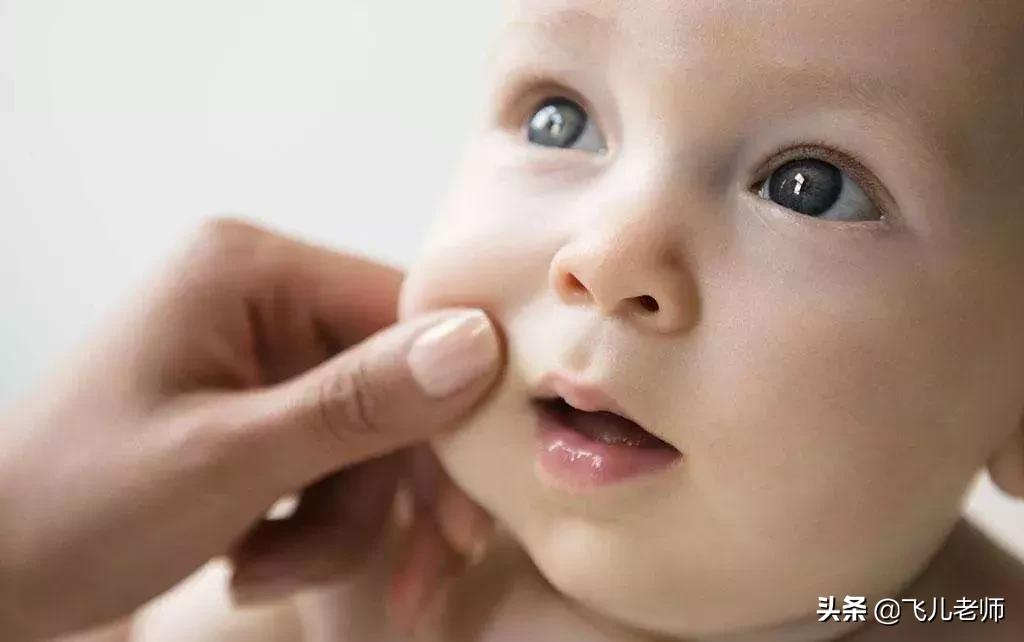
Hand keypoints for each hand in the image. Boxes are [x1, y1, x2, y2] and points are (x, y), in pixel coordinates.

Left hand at [0, 220, 500, 639]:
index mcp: (254, 271)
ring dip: (343, 523)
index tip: (466, 515)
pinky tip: (255, 559)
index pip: (407, 316)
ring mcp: (265, 353)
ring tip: (268, 570)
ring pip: (374, 439)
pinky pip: (338, 460)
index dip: (452, 412)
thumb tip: (480, 344)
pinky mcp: (264, 405)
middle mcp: (267, 297)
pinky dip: (316, 525)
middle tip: (412, 580)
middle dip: (390, 494)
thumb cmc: (74, 506)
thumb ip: (356, 404)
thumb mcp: (225, 462)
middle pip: (399, 388)